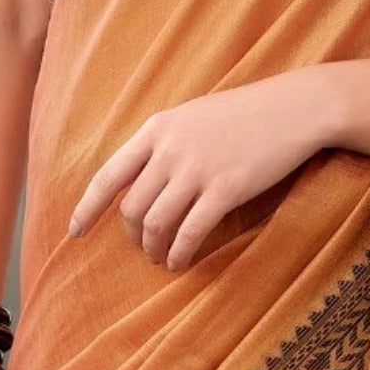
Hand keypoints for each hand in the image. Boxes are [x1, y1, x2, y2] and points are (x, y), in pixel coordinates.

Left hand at [69, 60, 369, 269]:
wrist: (294, 108)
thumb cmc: (245, 115)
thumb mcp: (193, 117)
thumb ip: (163, 143)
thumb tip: (137, 180)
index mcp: (157, 128)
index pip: (107, 175)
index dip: (87, 208)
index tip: (76, 232)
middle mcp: (170, 149)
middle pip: (132, 207)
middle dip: (132, 235)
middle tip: (143, 248)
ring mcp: (197, 169)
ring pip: (156, 223)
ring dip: (154, 248)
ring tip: (161, 259)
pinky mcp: (225, 189)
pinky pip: (190, 232)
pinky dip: (180, 253)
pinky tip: (181, 262)